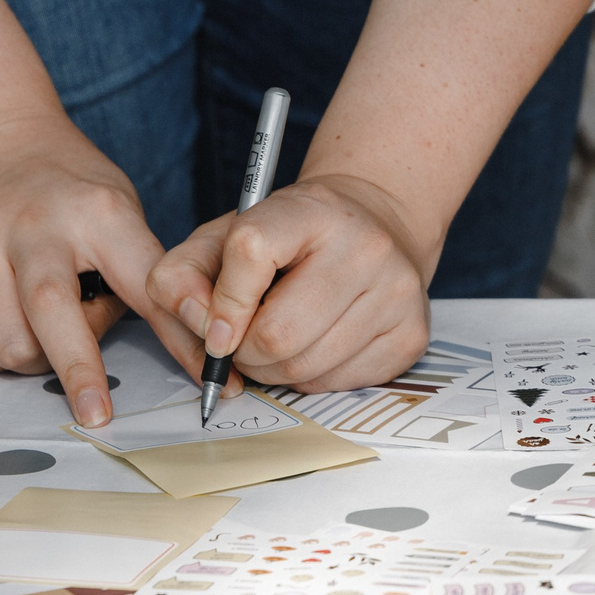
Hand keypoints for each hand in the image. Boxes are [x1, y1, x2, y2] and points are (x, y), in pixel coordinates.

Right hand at [0, 113, 168, 428]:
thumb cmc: (68, 188)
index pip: (145, 283)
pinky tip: (10, 326)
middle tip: (97, 413)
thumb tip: (182, 348)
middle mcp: (33, 229)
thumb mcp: (120, 208)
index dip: (178, 336)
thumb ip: (141, 273)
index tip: (207, 374)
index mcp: (95, 212)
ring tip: (48, 326)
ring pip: (11, 347)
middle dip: (79, 372)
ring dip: (38, 361)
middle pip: (52, 315)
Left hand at [146, 175, 438, 394]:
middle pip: (278, 334)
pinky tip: (313, 348)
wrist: (372, 226)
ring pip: (306, 369)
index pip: (250, 251)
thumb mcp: (225, 236)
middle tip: (242, 345)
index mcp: (308, 210)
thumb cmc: (288, 239)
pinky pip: (339, 384)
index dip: (222, 302)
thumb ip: (182, 275)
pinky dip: (311, 379)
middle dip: (244, 353)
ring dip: (273, 372)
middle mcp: (364, 246)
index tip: (217, 325)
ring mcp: (396, 292)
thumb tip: (205, 335)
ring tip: (274, 345)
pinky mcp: (411, 334)